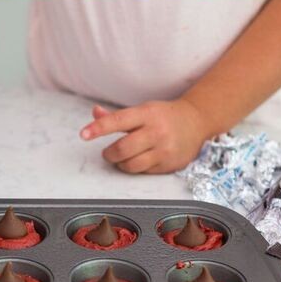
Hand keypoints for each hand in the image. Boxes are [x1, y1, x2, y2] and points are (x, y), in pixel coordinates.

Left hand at [80, 97, 207, 174]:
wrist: (197, 122)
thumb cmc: (165, 116)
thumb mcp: (143, 109)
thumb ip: (118, 115)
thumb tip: (95, 113)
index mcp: (147, 113)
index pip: (118, 121)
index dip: (99, 128)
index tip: (83, 134)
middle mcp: (156, 131)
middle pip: (122, 149)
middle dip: (109, 154)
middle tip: (108, 152)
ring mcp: (164, 149)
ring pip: (131, 165)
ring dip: (120, 164)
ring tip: (123, 158)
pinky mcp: (168, 164)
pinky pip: (143, 172)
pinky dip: (135, 168)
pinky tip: (140, 159)